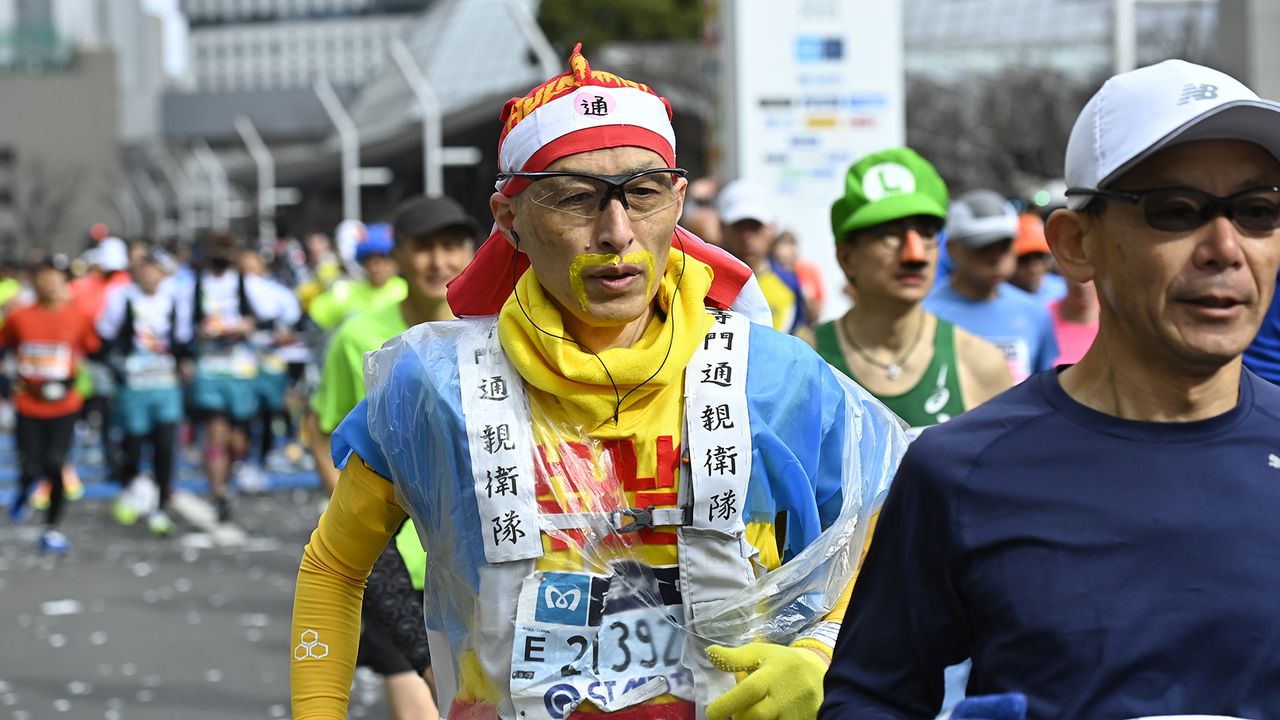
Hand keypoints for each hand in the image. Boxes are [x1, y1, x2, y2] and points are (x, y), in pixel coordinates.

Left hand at [705, 643, 827, 719]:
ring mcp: (794, 714)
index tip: (711, 712)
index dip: (727, 703)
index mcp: (772, 675)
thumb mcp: (761, 652)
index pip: (748, 691)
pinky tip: (764, 715)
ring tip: (752, 710)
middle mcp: (785, 697)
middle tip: (736, 711)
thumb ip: (734, 657)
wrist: (818, 675)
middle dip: (739, 716)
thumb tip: (709, 652)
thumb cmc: (783, 662)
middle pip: (755, 716)